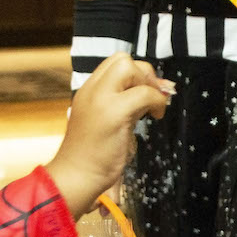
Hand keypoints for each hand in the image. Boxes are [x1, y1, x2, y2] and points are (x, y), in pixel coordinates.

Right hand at [46, 52, 171, 217]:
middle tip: (150, 99)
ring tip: (151, 110)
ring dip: (149, 86)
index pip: (115, 62)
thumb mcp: (109, 120)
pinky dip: (157, 102)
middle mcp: (91, 90)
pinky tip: (155, 117)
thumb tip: (160, 88)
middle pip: (123, 59)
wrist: (76, 176)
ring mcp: (101, 99)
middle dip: (144, 74)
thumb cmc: (93, 155)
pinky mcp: (114, 113)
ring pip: (131, 68)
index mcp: (88, 90)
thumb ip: (129, 102)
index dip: (136, 73)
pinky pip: (145, 93)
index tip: (146, 92)